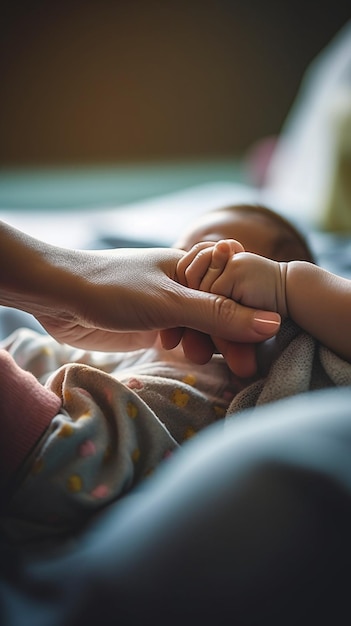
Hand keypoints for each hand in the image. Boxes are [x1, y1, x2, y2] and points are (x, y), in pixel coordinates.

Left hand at [36, 247, 280, 360]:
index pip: (234, 298)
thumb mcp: (171, 303)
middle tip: (244, 372)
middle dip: (232, 342)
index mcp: (193, 269)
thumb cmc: (113, 288)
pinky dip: (190, 350)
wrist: (57, 293)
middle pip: (220, 315)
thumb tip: (271, 322)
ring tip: (216, 367)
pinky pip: (180, 338)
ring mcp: (166, 306)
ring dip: (211, 347)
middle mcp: (183, 286)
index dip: (248, 327)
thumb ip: (219, 315)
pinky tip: (193, 361)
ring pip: (201, 328)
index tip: (255, 357)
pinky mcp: (150, 325)